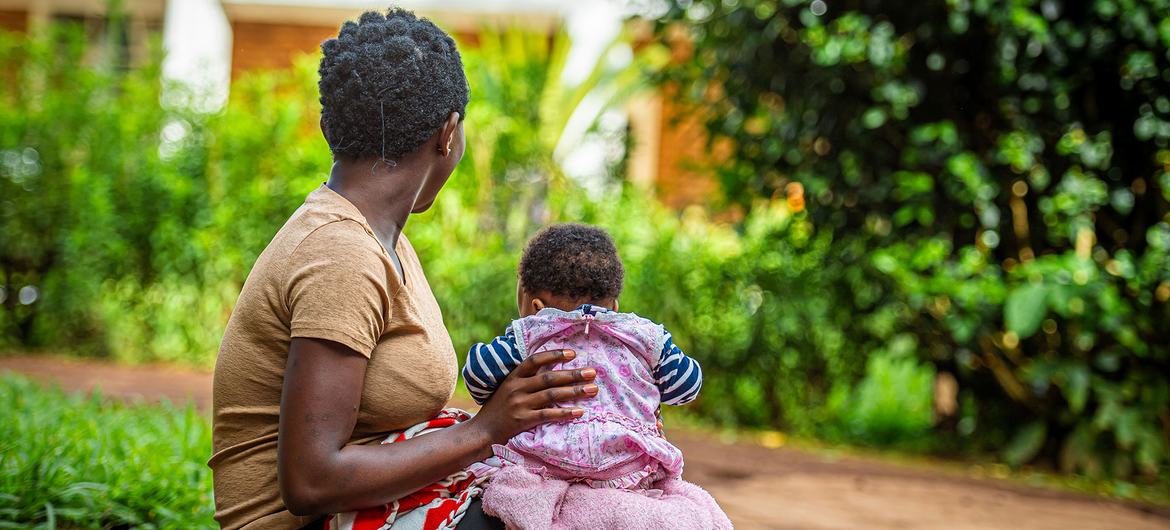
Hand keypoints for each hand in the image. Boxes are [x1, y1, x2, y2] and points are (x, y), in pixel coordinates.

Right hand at [468, 348, 597, 445]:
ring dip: (574, 391)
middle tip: (593, 372)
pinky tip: (579, 411)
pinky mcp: (523, 420)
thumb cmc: (498, 409)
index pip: (535, 360)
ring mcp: (520, 404)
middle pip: (549, 377)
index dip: (554, 355)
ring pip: (552, 395)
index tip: (573, 353)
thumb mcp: (506, 387)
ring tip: (593, 389)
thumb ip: (524, 378)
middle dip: (573, 374)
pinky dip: (565, 413)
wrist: (482, 431)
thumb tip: (550, 368)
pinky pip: (548, 414)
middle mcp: (517, 388)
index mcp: (513, 376)